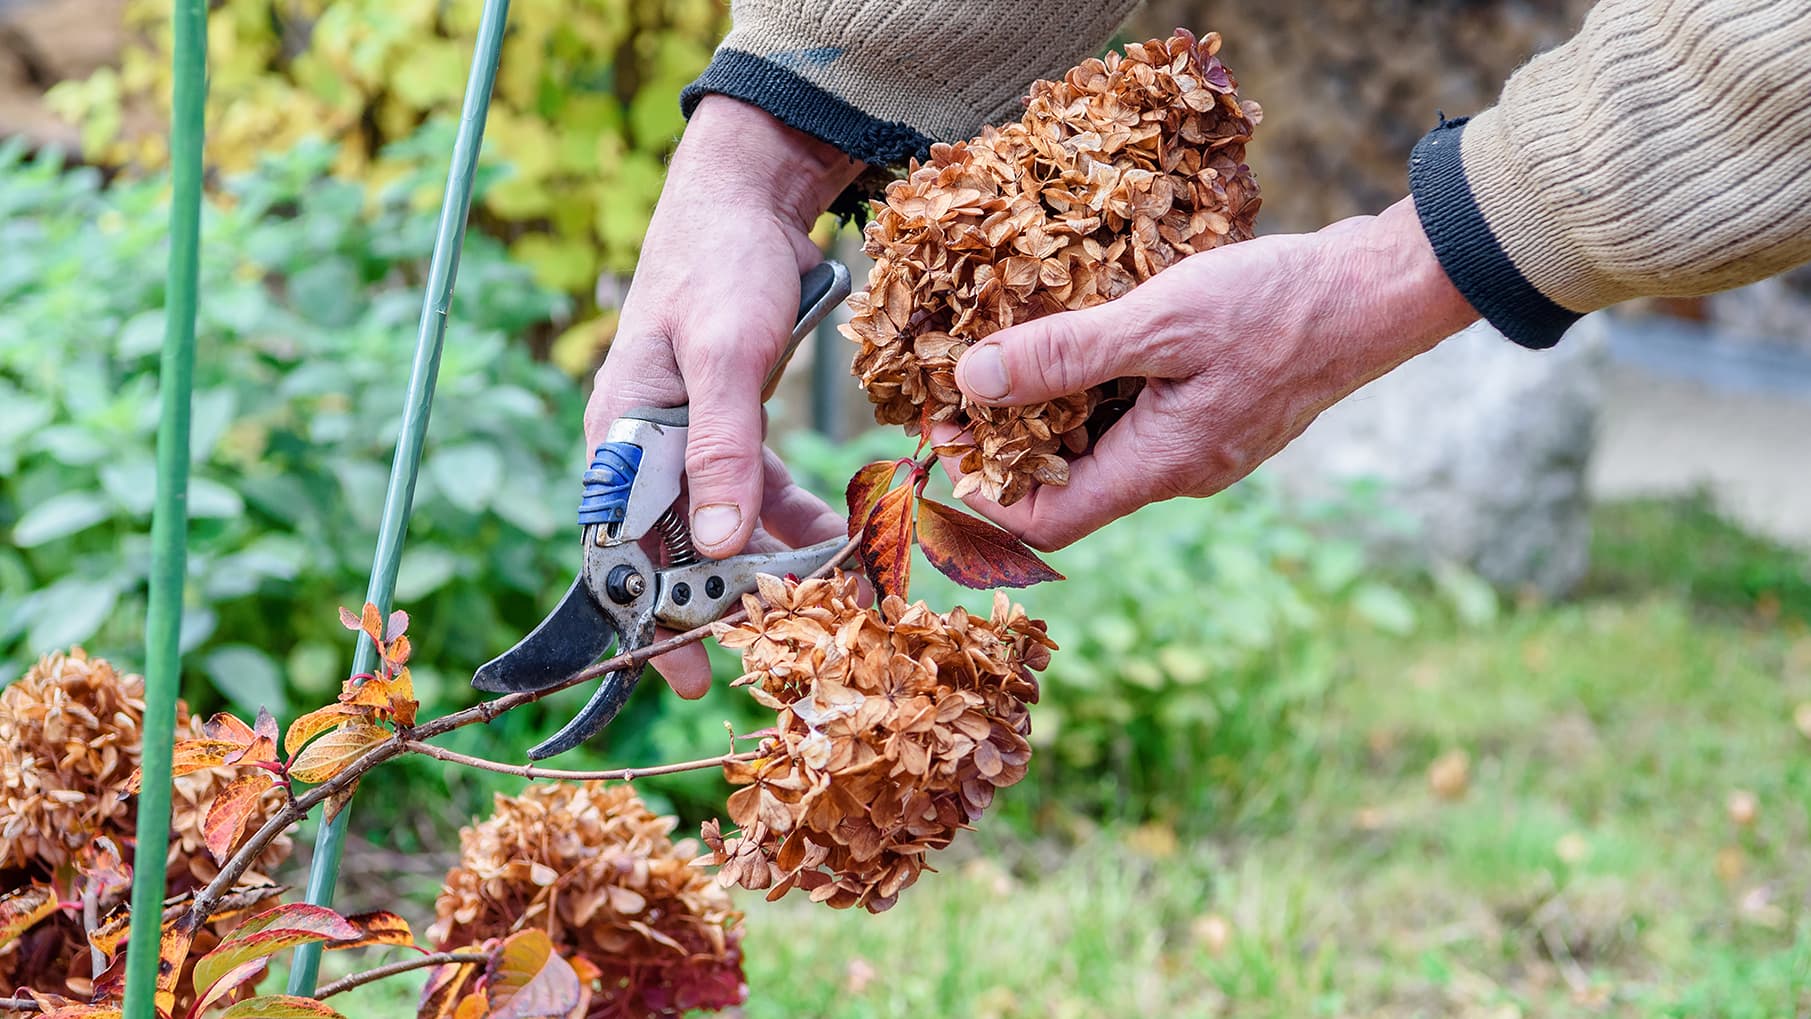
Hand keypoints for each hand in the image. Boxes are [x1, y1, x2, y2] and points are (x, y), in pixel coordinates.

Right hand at [586, 96, 862, 695]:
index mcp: (620, 441)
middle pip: (677, 553)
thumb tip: (716, 545)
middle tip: (780, 647)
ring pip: (723, 530)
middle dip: (723, 603)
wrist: (747, 202)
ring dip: (768, 566)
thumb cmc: (717, 267)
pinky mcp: (732, 428)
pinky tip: (836, 539)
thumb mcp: (721, 355)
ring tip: (822, 601)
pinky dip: (793, 519)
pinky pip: (757, 494)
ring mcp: (689, 443)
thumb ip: (722, 448)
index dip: (653, 619)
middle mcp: (647, 453)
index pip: (624, 552)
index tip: (690, 676)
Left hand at [944, 197, 1479, 549]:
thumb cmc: (1279, 304)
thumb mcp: (1161, 319)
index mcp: (1161, 467)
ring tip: (1008, 345)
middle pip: (1068, 485)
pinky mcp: (1217, 414)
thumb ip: (1065, 355)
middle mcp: (1179, 472)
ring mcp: (1202, 446)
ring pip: (1102, 445)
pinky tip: (1080, 333)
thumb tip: (973, 383)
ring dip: (1050, 405)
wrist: (1382, 289)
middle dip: (1006, 441)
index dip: (982, 492)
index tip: (938, 436)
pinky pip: (1137, 417)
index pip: (1047, 522)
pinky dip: (1096, 385)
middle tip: (959, 380)